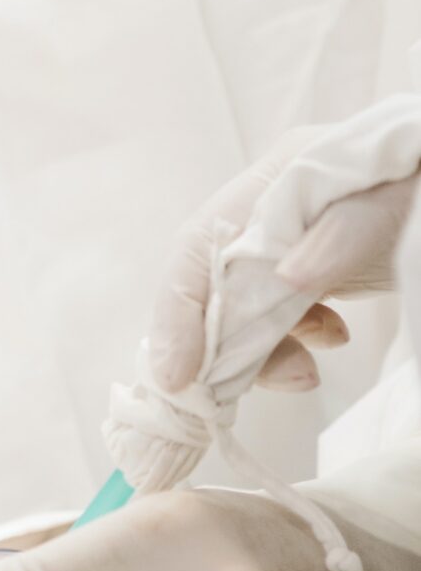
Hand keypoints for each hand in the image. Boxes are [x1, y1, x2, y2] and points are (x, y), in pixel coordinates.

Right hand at [153, 129, 418, 395]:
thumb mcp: (384, 206)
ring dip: (259, 347)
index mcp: (282, 174)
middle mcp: (277, 203)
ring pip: (247, 301)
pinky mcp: (321, 259)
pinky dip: (293, 338)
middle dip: (217, 341)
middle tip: (224, 396)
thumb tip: (288, 280)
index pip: (203, 242)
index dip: (180, 310)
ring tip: (299, 376)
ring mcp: (298, 233)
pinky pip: (283, 307)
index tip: (175, 376)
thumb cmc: (419, 181)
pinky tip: (326, 344)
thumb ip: (340, 235)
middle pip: (216, 278)